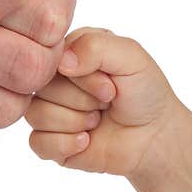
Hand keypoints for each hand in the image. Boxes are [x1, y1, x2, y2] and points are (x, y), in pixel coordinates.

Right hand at [25, 27, 190, 177]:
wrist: (154, 137)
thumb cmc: (144, 93)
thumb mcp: (131, 57)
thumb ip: (96, 46)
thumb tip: (61, 62)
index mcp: (68, 52)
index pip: (51, 59)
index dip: (82, 77)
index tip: (111, 85)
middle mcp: (52, 80)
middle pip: (42, 88)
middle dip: (82, 100)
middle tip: (106, 104)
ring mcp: (47, 110)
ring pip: (37, 115)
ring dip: (76, 122)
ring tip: (97, 121)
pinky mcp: (47, 141)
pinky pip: (38, 143)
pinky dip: (66, 144)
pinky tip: (86, 141)